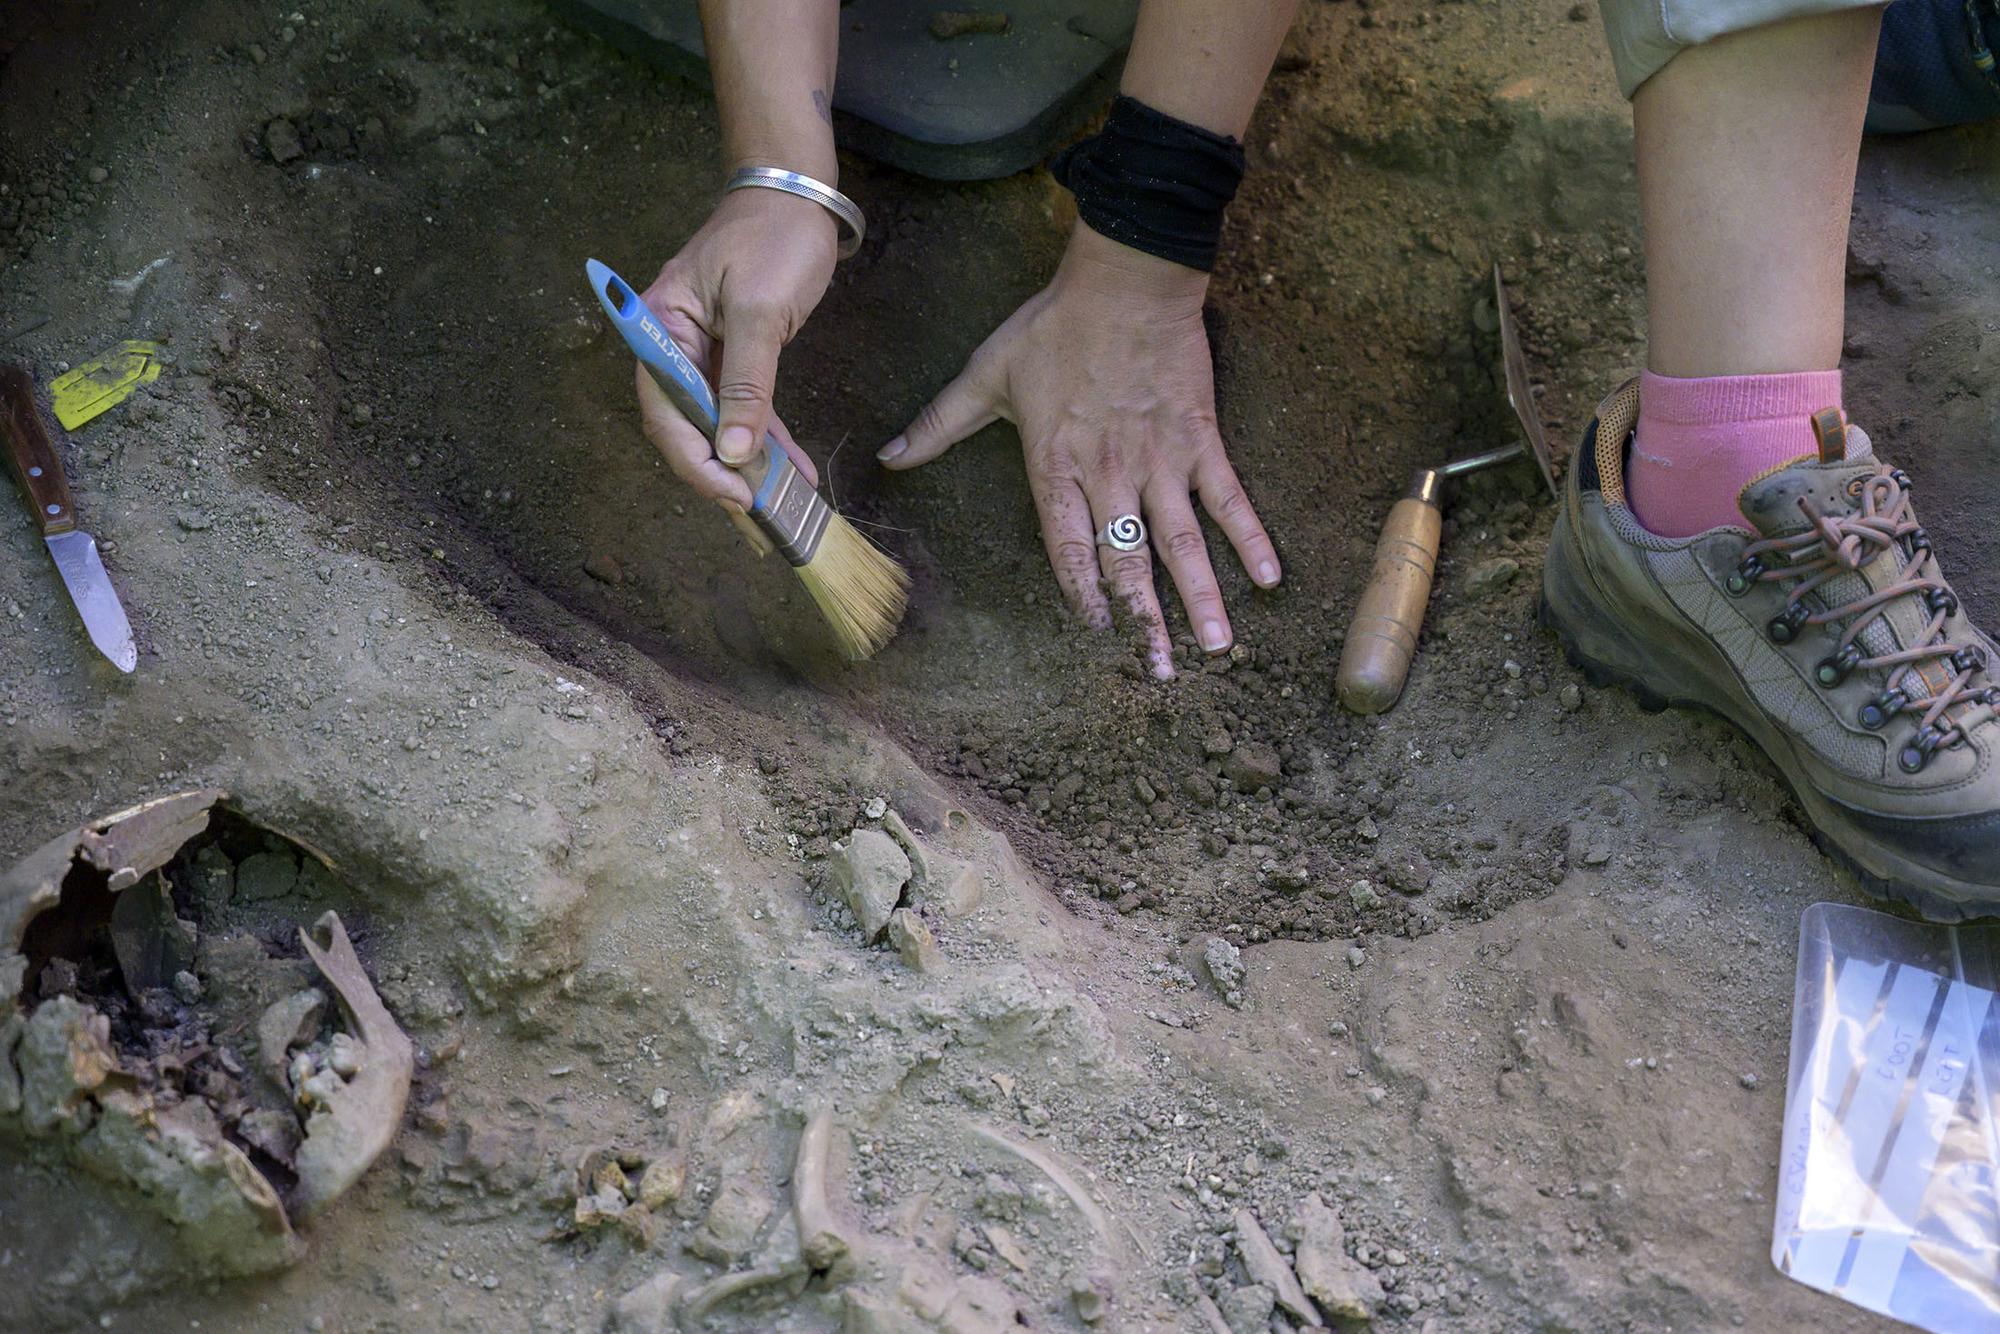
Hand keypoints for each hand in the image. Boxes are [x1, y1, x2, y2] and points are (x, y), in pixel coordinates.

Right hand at [634, 185, 836, 511]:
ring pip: (715, 422)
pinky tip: (792, 468)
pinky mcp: (732, 356)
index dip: (693, 458)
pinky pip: (743, 407)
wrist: (798, 195)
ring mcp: (702, 353)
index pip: (663, 409)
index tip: (731, 489)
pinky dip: (766, 438)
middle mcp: (672, 344)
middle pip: (682, 423)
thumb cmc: (773, 237)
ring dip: (746, 461)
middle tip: (756, 506)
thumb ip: (746, 382)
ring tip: (780, 499)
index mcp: (660, 327)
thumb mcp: (760, 310)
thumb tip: (733, 449)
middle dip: (717, 468)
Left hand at [877, 224, 1280, 676]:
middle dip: (1145, 623)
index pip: (1068, 548)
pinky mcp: (1200, 438)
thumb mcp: (985, 374)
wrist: (1126, 279)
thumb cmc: (1052, 327)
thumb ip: (939, 424)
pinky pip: (1228, 497)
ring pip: (1182, 542)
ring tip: (1218, 648)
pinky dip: (1250, 537)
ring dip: (1202, 598)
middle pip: (1129, 561)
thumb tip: (889, 456)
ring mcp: (1161, 460)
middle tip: (1162, 675)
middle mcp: (1110, 474)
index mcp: (1056, 466)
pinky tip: (1270, 579)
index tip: (1099, 635)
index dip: (1084, 595)